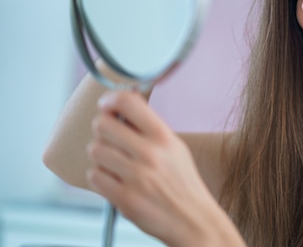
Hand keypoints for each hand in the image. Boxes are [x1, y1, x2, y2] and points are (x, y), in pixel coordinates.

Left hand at [87, 91, 244, 246]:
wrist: (192, 219)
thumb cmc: (182, 182)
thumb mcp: (175, 148)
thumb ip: (150, 129)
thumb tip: (120, 107)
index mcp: (164, 137)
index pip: (128, 103)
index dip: (111, 99)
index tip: (106, 104)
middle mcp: (150, 154)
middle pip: (103, 125)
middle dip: (102, 129)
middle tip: (110, 137)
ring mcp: (136, 177)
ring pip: (95, 150)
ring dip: (100, 155)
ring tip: (115, 162)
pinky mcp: (124, 198)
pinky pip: (95, 176)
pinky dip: (100, 176)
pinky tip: (114, 179)